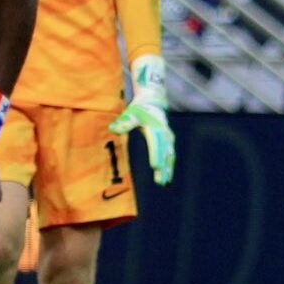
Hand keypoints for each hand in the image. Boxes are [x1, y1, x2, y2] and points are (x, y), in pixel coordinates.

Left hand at [108, 54, 175, 185]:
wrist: (153, 101)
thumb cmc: (139, 109)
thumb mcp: (130, 114)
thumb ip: (123, 123)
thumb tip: (113, 129)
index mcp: (155, 129)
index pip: (155, 144)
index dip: (156, 156)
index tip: (155, 167)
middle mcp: (164, 134)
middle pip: (164, 153)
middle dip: (163, 168)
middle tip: (161, 182)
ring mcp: (168, 137)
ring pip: (169, 156)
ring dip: (168, 169)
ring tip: (165, 183)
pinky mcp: (169, 140)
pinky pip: (170, 154)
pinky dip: (169, 165)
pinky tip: (167, 175)